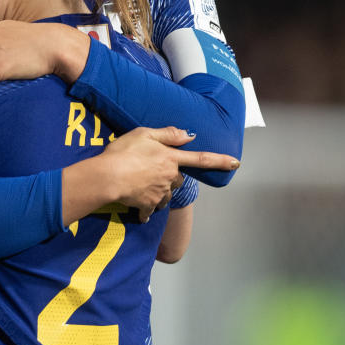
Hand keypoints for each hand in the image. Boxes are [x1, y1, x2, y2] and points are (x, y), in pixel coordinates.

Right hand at [101, 127, 239, 221]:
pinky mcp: (148, 205)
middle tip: (150, 171)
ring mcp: (160, 193)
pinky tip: (138, 208)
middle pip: (178, 179)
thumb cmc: (123, 152)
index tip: (237, 163)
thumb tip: (188, 135)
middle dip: (170, 177)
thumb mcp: (143, 134)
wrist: (108, 177)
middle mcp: (170, 176)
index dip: (220, 161)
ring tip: (141, 186)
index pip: (201, 159)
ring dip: (159, 193)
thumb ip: (167, 134)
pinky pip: (151, 210)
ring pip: (166, 195)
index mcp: (171, 158)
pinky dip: (146, 210)